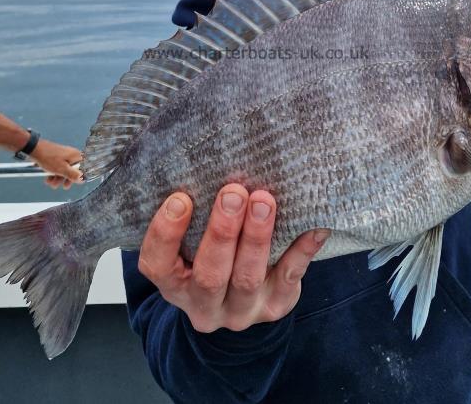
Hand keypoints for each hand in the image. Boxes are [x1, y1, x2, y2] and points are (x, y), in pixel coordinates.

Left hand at [28, 139, 83, 188]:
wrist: (35, 149)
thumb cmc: (48, 157)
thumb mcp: (62, 169)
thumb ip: (73, 175)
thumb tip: (82, 179)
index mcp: (75, 156)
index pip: (82, 168)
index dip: (77, 177)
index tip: (72, 182)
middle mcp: (71, 155)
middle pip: (73, 171)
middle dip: (65, 179)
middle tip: (62, 185)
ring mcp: (64, 156)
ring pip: (64, 170)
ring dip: (58, 178)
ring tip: (51, 182)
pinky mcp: (57, 157)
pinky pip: (58, 168)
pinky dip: (54, 174)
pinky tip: (48, 178)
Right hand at [138, 183, 329, 332]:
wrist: (237, 298)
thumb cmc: (210, 251)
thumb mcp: (190, 239)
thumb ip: (193, 212)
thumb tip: (207, 160)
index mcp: (173, 284)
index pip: (157, 264)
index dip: (165, 233)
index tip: (180, 197)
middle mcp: (203, 304)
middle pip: (209, 274)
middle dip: (222, 232)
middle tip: (233, 192)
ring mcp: (240, 310)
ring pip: (247, 279)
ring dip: (256, 237)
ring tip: (264, 201)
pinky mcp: (275, 306)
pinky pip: (289, 277)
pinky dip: (302, 250)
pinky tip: (313, 227)